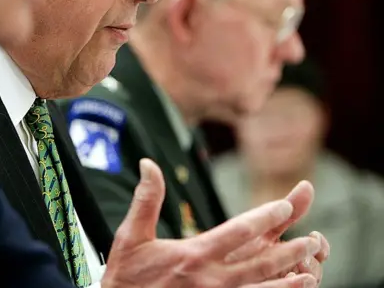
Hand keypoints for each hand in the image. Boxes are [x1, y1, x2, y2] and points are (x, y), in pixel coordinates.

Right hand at [101, 159, 319, 287]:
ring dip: (285, 280)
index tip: (285, 207)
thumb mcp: (131, 234)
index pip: (237, 232)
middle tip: (311, 241)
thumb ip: (146, 199)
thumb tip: (148, 163)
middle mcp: (209, 278)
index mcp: (193, 254)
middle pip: (258, 263)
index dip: (264, 218)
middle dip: (287, 251)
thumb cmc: (126, 273)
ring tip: (310, 272)